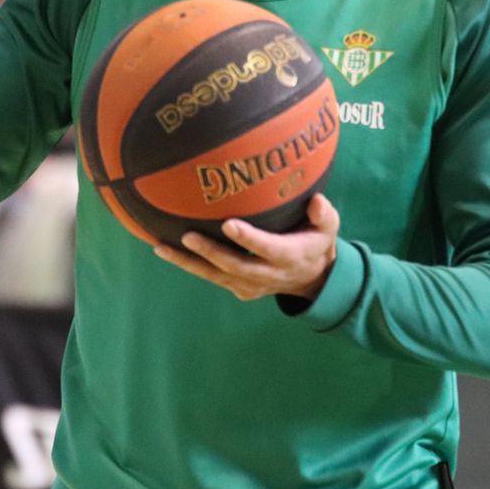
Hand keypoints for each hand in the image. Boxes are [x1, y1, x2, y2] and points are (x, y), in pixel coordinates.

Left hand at [153, 194, 340, 302]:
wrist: (313, 279)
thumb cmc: (316, 241)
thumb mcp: (328, 228)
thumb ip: (323, 214)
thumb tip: (316, 200)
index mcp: (289, 257)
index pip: (267, 248)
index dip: (248, 239)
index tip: (228, 225)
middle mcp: (267, 274)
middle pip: (234, 265)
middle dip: (210, 253)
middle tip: (186, 236)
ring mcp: (250, 285)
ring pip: (215, 275)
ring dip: (188, 263)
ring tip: (161, 248)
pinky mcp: (238, 288)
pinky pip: (211, 276)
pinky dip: (189, 265)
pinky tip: (165, 250)